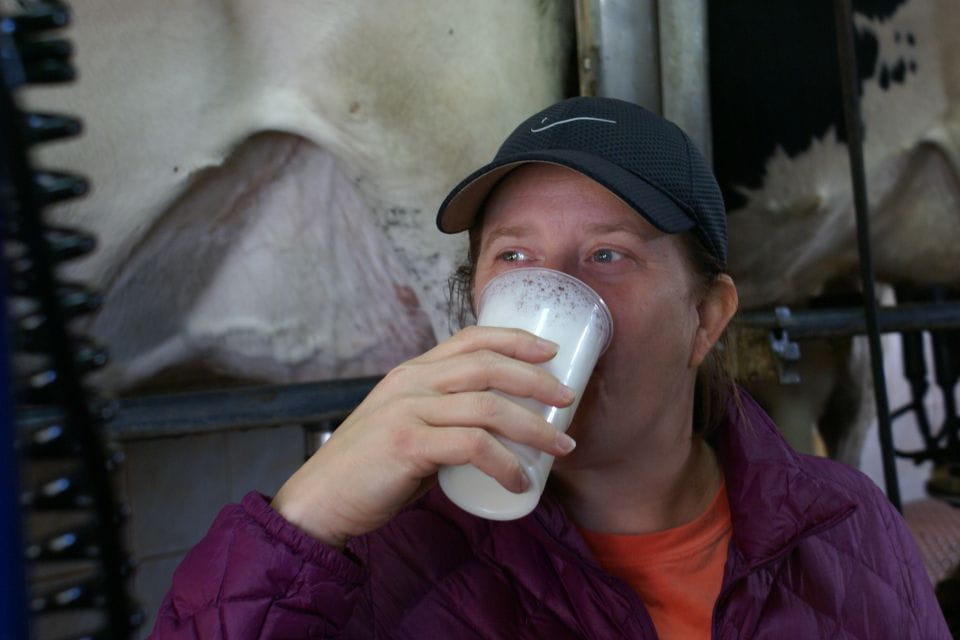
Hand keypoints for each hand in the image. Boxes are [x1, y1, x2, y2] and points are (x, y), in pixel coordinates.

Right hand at [270, 325, 576, 546]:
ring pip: (487, 406)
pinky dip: (505, 464)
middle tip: (569, 398)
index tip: (549, 351)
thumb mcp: (406, 427)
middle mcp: (411, 382)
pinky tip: (520, 481)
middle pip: (486, 365)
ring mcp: (408, 410)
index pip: (469, 337)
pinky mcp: (407, 444)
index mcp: (412, 373)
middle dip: (536, 379)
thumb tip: (491, 430)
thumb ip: (441, 419)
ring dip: (534, 427)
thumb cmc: (369, 470)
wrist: (320, 501)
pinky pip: (472, 446)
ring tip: (561, 447)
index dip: (514, 339)